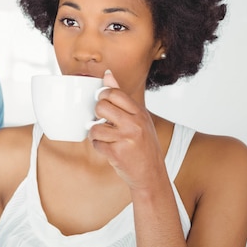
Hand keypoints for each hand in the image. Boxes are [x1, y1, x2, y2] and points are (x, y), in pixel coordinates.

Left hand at [88, 70, 166, 190]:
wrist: (151, 174)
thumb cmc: (143, 144)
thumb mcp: (138, 117)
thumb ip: (121, 96)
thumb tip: (107, 73)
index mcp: (140, 112)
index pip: (114, 93)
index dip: (103, 96)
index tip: (103, 103)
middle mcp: (134, 124)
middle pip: (101, 106)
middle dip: (97, 114)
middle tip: (103, 121)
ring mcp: (125, 139)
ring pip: (95, 126)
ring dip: (95, 133)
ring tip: (105, 137)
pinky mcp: (116, 153)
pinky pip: (96, 143)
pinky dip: (98, 146)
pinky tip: (108, 148)